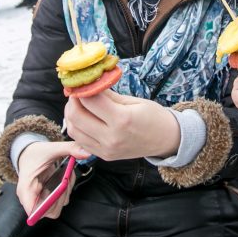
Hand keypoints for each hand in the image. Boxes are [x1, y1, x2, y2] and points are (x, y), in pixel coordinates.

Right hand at [16, 140, 91, 218]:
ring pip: (56, 206)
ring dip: (65, 192)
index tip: (57, 194)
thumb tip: (87, 152)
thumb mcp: (51, 148)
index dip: (46, 208)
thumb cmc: (36, 153)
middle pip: (48, 211)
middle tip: (66, 180)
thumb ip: (69, 148)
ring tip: (67, 175)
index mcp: (26, 188)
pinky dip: (66, 190)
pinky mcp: (47, 197)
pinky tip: (67, 177)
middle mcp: (31, 197)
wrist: (30, 153)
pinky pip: (59, 200)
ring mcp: (39, 198)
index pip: (32, 210)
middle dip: (61, 197)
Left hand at [64, 90, 180, 160]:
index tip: (83, 81)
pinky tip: (85, 118)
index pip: (89, 100)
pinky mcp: (103, 156)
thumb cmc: (154, 117)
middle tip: (78, 91)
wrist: (166, 140)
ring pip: (73, 130)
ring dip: (71, 114)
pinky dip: (77, 127)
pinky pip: (80, 141)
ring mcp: (106, 149)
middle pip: (75, 116)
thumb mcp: (134, 100)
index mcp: (122, 119)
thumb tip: (89, 84)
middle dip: (73, 100)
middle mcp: (111, 137)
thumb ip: (108, 94)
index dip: (83, 88)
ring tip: (80, 104)